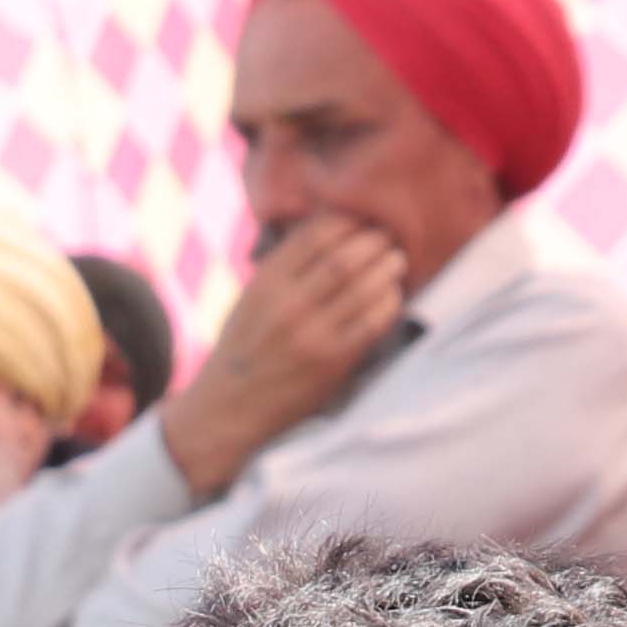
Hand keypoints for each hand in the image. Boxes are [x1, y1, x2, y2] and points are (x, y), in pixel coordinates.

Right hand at [160, 213, 412, 494]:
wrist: (230, 408)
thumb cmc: (244, 349)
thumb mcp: (252, 298)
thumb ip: (285, 267)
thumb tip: (329, 229)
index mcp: (267, 282)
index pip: (318, 233)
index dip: (349, 219)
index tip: (363, 218)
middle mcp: (288, 305)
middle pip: (346, 256)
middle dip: (375, 240)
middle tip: (389, 236)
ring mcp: (312, 335)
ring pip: (364, 286)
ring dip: (388, 268)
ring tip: (397, 260)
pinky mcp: (332, 362)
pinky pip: (372, 322)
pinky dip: (389, 303)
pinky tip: (393, 295)